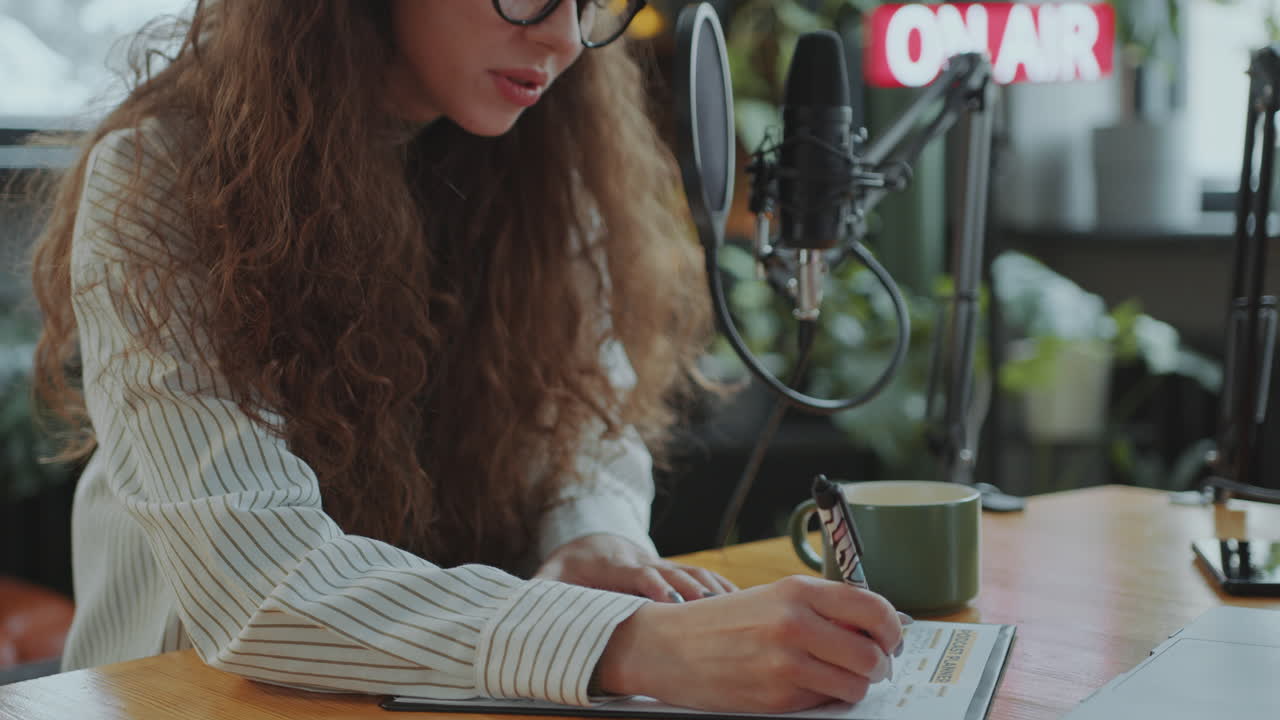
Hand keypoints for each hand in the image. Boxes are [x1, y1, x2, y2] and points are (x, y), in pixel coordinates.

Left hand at [534, 533, 737, 601]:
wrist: (589, 541)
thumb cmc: (568, 568)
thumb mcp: (548, 576)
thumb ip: (539, 591)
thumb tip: (525, 605)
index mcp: (612, 565)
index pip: (635, 574)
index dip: (652, 585)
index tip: (668, 600)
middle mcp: (641, 562)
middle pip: (671, 573)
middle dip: (692, 590)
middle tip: (713, 610)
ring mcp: (659, 565)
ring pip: (692, 572)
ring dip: (713, 589)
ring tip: (737, 609)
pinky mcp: (672, 571)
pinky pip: (702, 576)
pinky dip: (722, 588)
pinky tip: (741, 602)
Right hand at [595, 575, 903, 712]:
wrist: (669, 646)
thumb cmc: (723, 622)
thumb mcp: (773, 598)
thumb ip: (823, 608)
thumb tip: (880, 626)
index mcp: (797, 591)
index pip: (874, 609)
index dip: (893, 629)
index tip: (891, 639)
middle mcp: (795, 623)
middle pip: (872, 654)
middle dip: (880, 665)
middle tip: (871, 666)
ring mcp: (786, 663)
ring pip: (856, 684)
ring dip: (856, 686)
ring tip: (839, 679)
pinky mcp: (776, 698)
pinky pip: (825, 703)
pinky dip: (826, 699)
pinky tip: (807, 687)